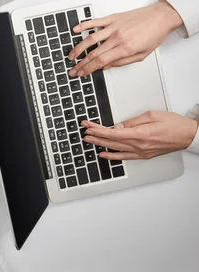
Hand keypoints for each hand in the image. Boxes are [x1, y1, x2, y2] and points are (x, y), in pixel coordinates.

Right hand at [67, 0, 182, 76]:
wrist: (161, 16)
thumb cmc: (154, 34)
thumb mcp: (142, 55)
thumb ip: (122, 62)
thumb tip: (106, 66)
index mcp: (126, 48)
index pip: (101, 61)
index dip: (88, 69)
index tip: (81, 73)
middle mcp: (118, 37)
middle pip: (94, 53)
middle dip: (81, 63)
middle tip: (73, 69)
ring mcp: (114, 26)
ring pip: (90, 39)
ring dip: (78, 48)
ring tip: (71, 55)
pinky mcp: (113, 18)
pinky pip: (95, 22)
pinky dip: (83, 25)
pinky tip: (75, 30)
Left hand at [82, 111, 198, 159]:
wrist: (189, 136)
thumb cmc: (174, 124)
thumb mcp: (151, 115)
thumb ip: (132, 121)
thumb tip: (118, 126)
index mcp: (140, 134)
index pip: (112, 133)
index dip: (98, 130)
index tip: (88, 126)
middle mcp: (139, 145)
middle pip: (111, 141)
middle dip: (96, 136)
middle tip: (84, 132)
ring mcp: (141, 152)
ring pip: (116, 149)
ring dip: (100, 145)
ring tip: (89, 141)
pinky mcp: (144, 155)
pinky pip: (125, 157)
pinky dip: (113, 156)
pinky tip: (104, 154)